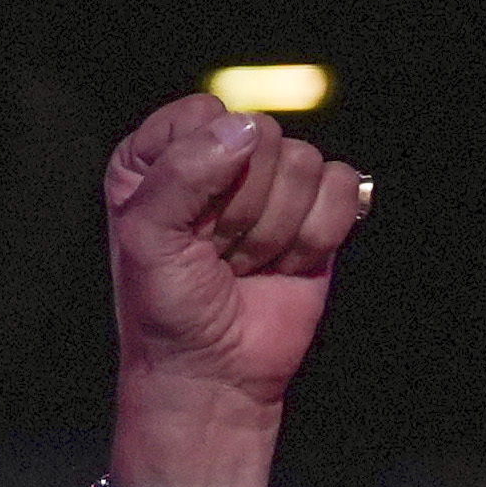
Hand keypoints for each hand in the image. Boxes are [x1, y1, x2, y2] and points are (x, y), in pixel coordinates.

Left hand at [106, 95, 365, 428]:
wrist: (213, 372)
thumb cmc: (167, 310)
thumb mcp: (144, 237)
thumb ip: (180, 172)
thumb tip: (245, 130)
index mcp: (158, 156)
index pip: (202, 114)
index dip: (201, 170)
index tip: (181, 225)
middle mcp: (215, 159)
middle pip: (262, 134)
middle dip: (241, 208)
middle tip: (215, 252)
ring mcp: (270, 182)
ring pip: (304, 162)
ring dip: (273, 231)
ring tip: (243, 264)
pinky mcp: (316, 209)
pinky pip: (341, 187)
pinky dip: (313, 238)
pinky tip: (281, 266)